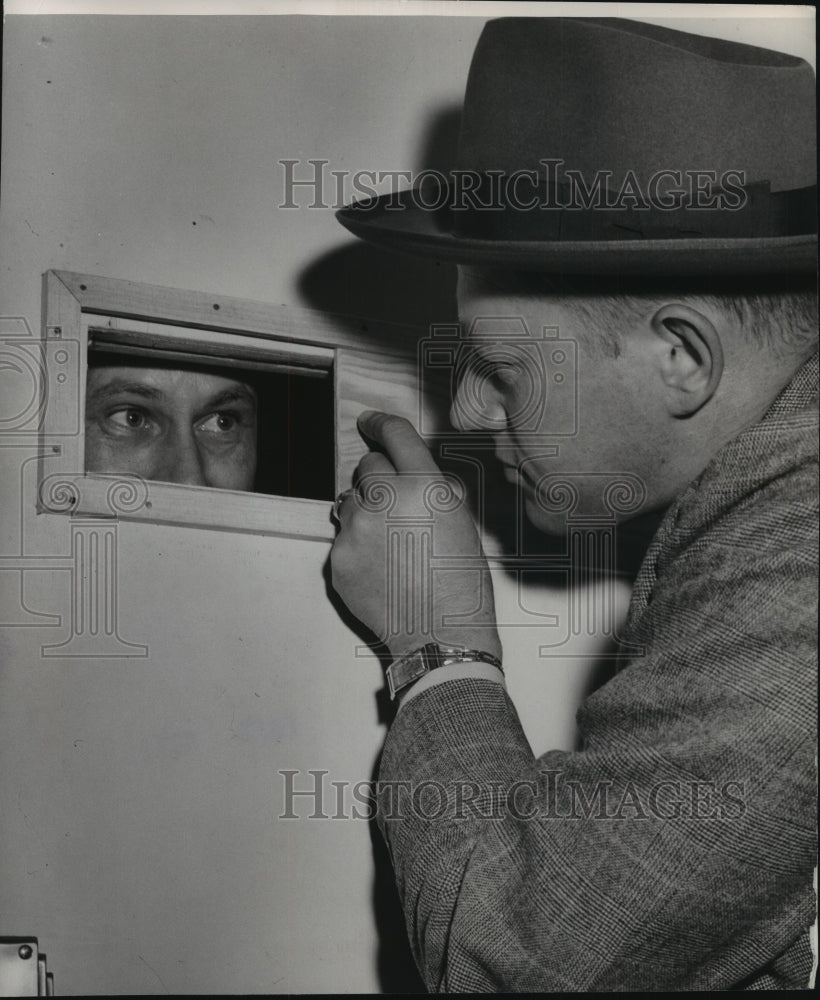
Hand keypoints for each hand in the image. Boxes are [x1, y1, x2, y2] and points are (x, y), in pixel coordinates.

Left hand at [330, 411, 501, 661]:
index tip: (370, 422)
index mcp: (424, 485)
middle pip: (367, 467)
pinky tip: (381, 569)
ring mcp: (356, 530)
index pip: (394, 435)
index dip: (380, 424)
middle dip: (380, 480)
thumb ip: (431, 488)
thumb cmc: (460, 585)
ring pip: (352, 502)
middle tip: (396, 509)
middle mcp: (386, 500)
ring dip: (367, 515)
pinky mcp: (338, 558)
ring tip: (393, 549)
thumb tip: (408, 472)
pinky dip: (357, 547)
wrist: (441, 635)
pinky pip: (343, 538)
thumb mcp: (460, 522)